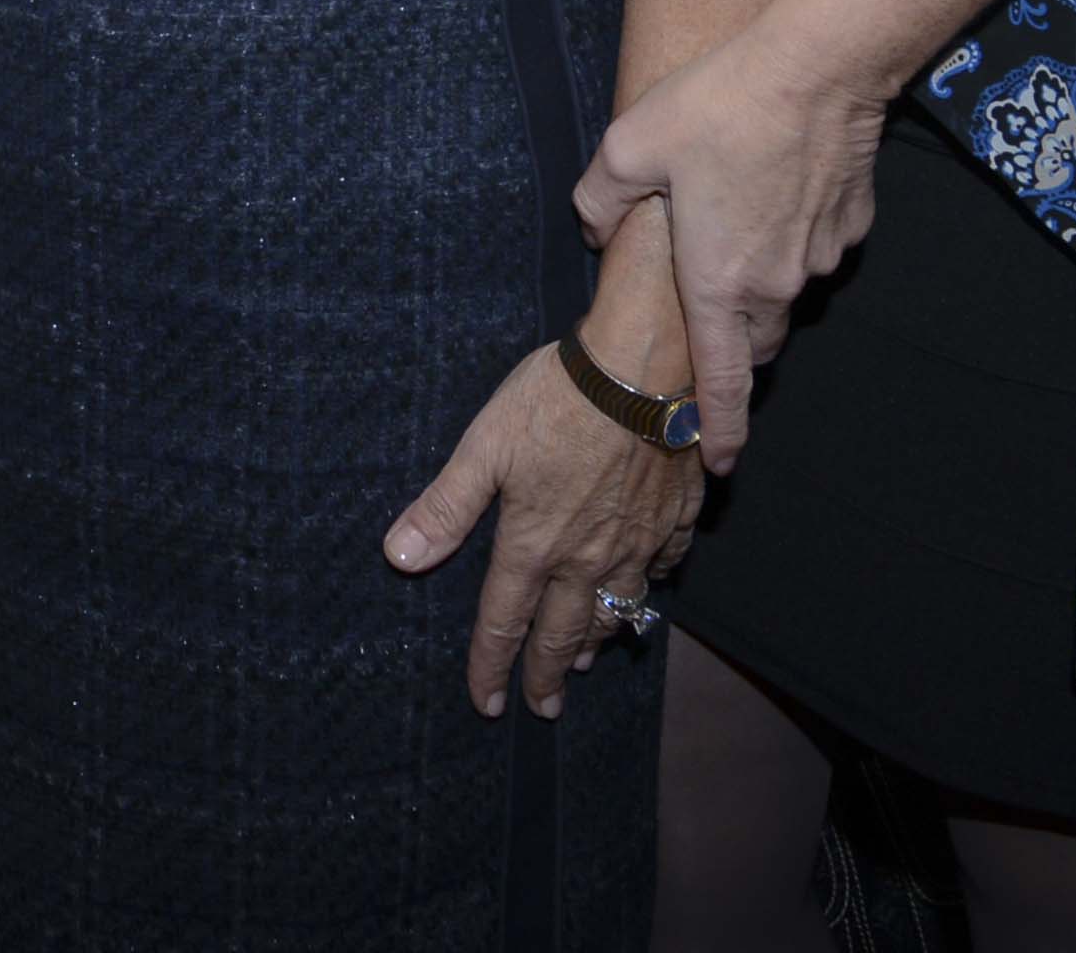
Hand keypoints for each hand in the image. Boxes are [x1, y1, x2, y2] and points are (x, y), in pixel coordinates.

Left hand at [385, 318, 706, 720]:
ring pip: (617, 608)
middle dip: (548, 676)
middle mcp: (587, 557)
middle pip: (564, 633)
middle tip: (543, 708)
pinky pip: (666, 565)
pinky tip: (647, 586)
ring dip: (596, 638)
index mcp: (535, 544)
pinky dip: (653, 584)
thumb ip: (446, 507)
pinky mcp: (676, 514)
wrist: (642, 368)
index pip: (504, 623)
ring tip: (585, 658)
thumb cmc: (555, 399)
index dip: (490, 668)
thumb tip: (399, 557)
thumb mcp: (484, 448)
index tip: (485, 705)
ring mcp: (639, 540)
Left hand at [574, 14, 891, 466]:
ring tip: (733, 220)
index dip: (718, 431)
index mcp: (716, 283)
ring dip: (759, 279)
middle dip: (728, 337)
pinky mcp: (851, 226)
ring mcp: (819, 258)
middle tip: (703, 301)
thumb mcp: (628, 146)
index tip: (719, 465)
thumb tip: (595, 229)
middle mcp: (774, 286)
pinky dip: (793, 234)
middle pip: (751, 339)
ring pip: (784, 293)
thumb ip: (600, 201)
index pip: (721, 383)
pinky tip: (775, 182)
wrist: (816, 66)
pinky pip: (815, 248)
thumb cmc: (716, 105)